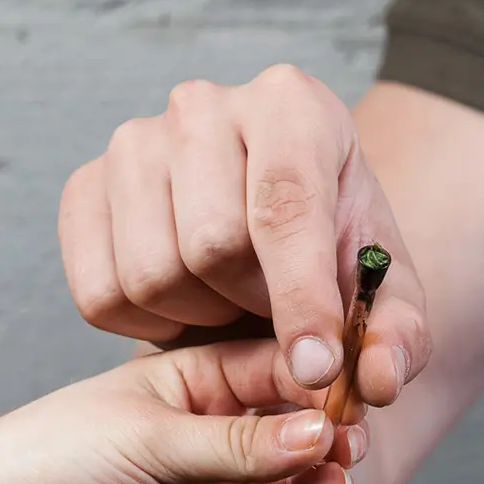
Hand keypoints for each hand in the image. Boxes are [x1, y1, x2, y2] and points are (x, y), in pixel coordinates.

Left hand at [0, 339, 361, 483]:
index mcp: (194, 378)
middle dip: (330, 436)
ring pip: (291, 482)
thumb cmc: (55, 460)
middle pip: (296, 427)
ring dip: (318, 482)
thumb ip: (239, 442)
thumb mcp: (151, 436)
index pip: (278, 366)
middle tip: (352, 445)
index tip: (361, 388)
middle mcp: (212, 430)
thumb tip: (320, 431)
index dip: (322, 377)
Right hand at [59, 65, 432, 410]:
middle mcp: (202, 105)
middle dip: (250, 306)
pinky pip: (99, 294)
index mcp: (291, 104)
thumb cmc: (329, 250)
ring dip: (197, 319)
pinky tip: (184, 306)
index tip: (316, 370)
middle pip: (211, 245)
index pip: (284, 206)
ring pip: (151, 274)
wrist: (266, 231)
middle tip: (272, 310)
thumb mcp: (383, 291)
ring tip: (229, 302)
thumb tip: (374, 379)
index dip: (301, 299)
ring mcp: (132, 140)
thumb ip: (399, 338)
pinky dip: (145, 327)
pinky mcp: (83, 184)